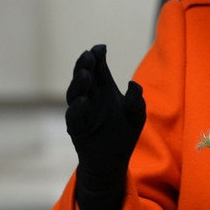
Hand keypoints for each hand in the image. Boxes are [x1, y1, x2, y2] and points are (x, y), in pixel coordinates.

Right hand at [65, 44, 145, 209]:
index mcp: (104, 89)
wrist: (113, 162)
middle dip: (84, 64)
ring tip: (86, 74)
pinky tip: (83, 100)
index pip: (98, 67)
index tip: (101, 47)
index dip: (97, 56)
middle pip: (83, 75)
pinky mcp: (77, 129)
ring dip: (79, 83)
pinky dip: (77, 108)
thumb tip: (133, 84)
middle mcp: (90, 97)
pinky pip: (73, 117)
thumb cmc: (124, 134)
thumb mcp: (137, 115)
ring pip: (74, 93)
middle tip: (89, 55)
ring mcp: (82, 112)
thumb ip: (136, 100)